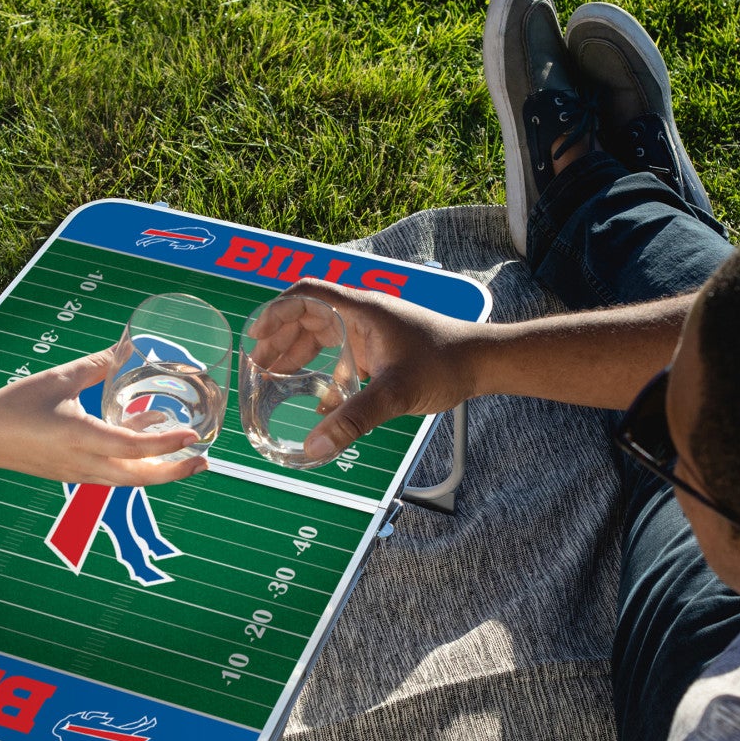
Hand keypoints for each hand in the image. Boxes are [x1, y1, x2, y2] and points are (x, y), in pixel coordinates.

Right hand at [0, 345, 207, 485]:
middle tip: (204, 461)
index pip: (133, 447)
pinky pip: (113, 475)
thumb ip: (97, 366)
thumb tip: (126, 348)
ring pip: (128, 480)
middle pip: (139, 477)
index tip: (193, 436)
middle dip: (175, 472)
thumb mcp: (58, 379)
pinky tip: (145, 445)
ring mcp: (79, 474)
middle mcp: (84, 463)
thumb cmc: (15, 405)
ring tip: (187, 456)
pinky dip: (135, 465)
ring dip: (158, 470)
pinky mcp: (74, 475)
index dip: (166, 444)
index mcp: (80, 437)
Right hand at [274, 279, 481, 460]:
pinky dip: (326, 373)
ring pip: (325, 336)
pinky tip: (318, 402)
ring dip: (299, 354)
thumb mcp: (394, 393)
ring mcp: (373, 333)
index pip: (307, 295)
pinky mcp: (382, 350)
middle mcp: (364, 316)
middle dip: (281, 338)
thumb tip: (314, 445)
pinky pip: (344, 356)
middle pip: (310, 317)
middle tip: (258, 364)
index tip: (256, 335)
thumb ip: (353, 418)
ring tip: (274, 377)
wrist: (483, 361)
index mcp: (361, 310)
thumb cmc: (444, 363)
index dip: (276, 312)